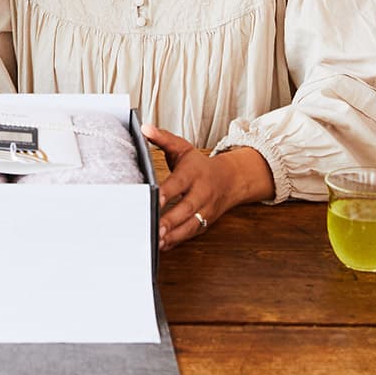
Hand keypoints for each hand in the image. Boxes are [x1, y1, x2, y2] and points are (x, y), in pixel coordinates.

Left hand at [142, 123, 272, 250]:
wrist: (230, 180)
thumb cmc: (199, 165)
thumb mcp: (182, 148)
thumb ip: (163, 139)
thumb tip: (145, 128)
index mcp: (194, 173)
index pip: (179, 183)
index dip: (167, 192)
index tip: (154, 199)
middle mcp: (201, 193)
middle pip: (186, 209)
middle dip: (169, 220)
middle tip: (153, 228)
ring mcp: (204, 210)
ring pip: (190, 226)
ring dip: (173, 236)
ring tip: (156, 241)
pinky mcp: (204, 223)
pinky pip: (190, 234)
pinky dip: (176, 242)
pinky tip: (161, 246)